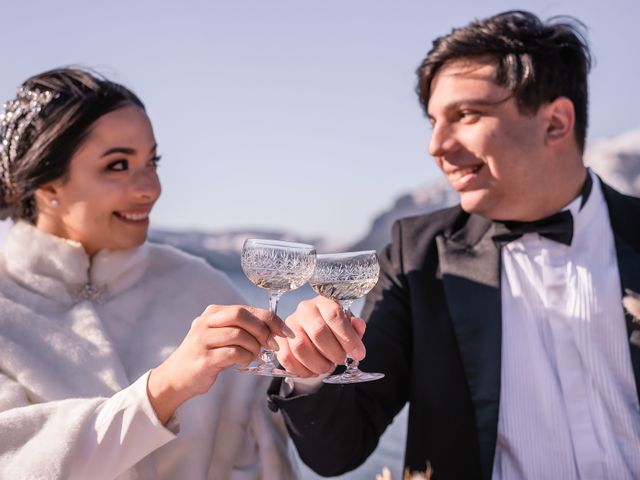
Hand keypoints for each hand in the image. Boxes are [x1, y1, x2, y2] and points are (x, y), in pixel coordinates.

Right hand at [148, 304, 286, 422]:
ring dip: (254, 347)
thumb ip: (242, 328)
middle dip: (263, 329)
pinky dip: (245, 358)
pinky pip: (233, 354)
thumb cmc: (207, 355)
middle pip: (241, 315)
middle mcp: (205, 322)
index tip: (285, 331)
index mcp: (213, 313)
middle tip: (272, 344)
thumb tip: (274, 329)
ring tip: (254, 355)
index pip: (247, 308)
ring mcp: (202, 340)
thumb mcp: (221, 335)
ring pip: (239, 335)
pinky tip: (244, 362)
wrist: (176, 377)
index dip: (270, 318)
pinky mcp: (203, 359)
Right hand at [275, 295, 365, 376]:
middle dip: (334, 352)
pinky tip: (312, 371)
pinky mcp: (278, 339)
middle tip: (341, 361)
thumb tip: (358, 325)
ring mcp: (289, 324)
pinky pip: (286, 358)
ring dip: (318, 364)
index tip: (359, 354)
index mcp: (324, 302)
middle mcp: (305, 309)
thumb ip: (354, 327)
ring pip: (301, 347)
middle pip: (318, 332)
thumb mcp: (347, 325)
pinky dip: (302, 370)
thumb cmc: (332, 328)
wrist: (310, 332)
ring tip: (327, 367)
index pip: (334, 315)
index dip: (348, 338)